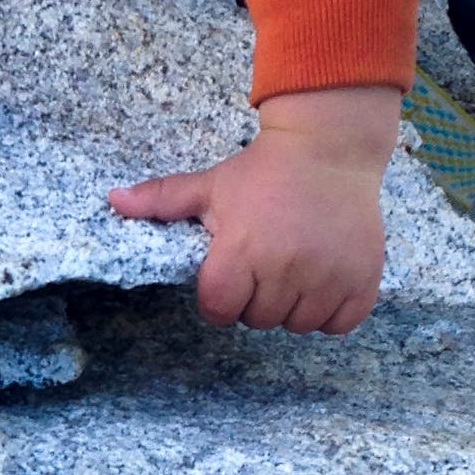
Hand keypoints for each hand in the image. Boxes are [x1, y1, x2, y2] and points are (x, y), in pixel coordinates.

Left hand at [108, 85, 402, 333]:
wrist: (331, 148)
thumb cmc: (264, 171)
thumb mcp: (211, 186)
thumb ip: (162, 199)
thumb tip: (112, 199)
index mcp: (241, 252)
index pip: (219, 311)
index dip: (220, 298)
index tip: (230, 275)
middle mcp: (286, 270)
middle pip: (259, 321)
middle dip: (256, 299)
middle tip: (266, 263)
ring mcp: (328, 278)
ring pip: (298, 326)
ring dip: (293, 307)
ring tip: (295, 268)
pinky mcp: (363, 282)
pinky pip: (340, 324)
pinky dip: (331, 311)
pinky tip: (323, 279)